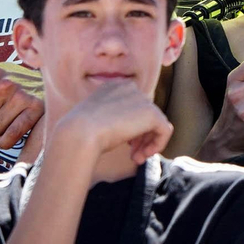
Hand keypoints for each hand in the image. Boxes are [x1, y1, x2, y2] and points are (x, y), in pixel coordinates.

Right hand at [56, 80, 172, 164]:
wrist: (79, 134)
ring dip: (147, 143)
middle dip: (141, 136)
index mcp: (114, 85)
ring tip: (136, 158)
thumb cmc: (80, 131)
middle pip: (145, 114)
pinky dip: (158, 145)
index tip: (125, 143)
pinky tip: (143, 155)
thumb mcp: (97, 118)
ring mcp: (141, 99)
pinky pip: (165, 130)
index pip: (133, 105)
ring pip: (155, 123)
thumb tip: (134, 131)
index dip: (131, 126)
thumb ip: (115, 117)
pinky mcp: (152, 113)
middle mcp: (129, 87)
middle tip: (133, 154)